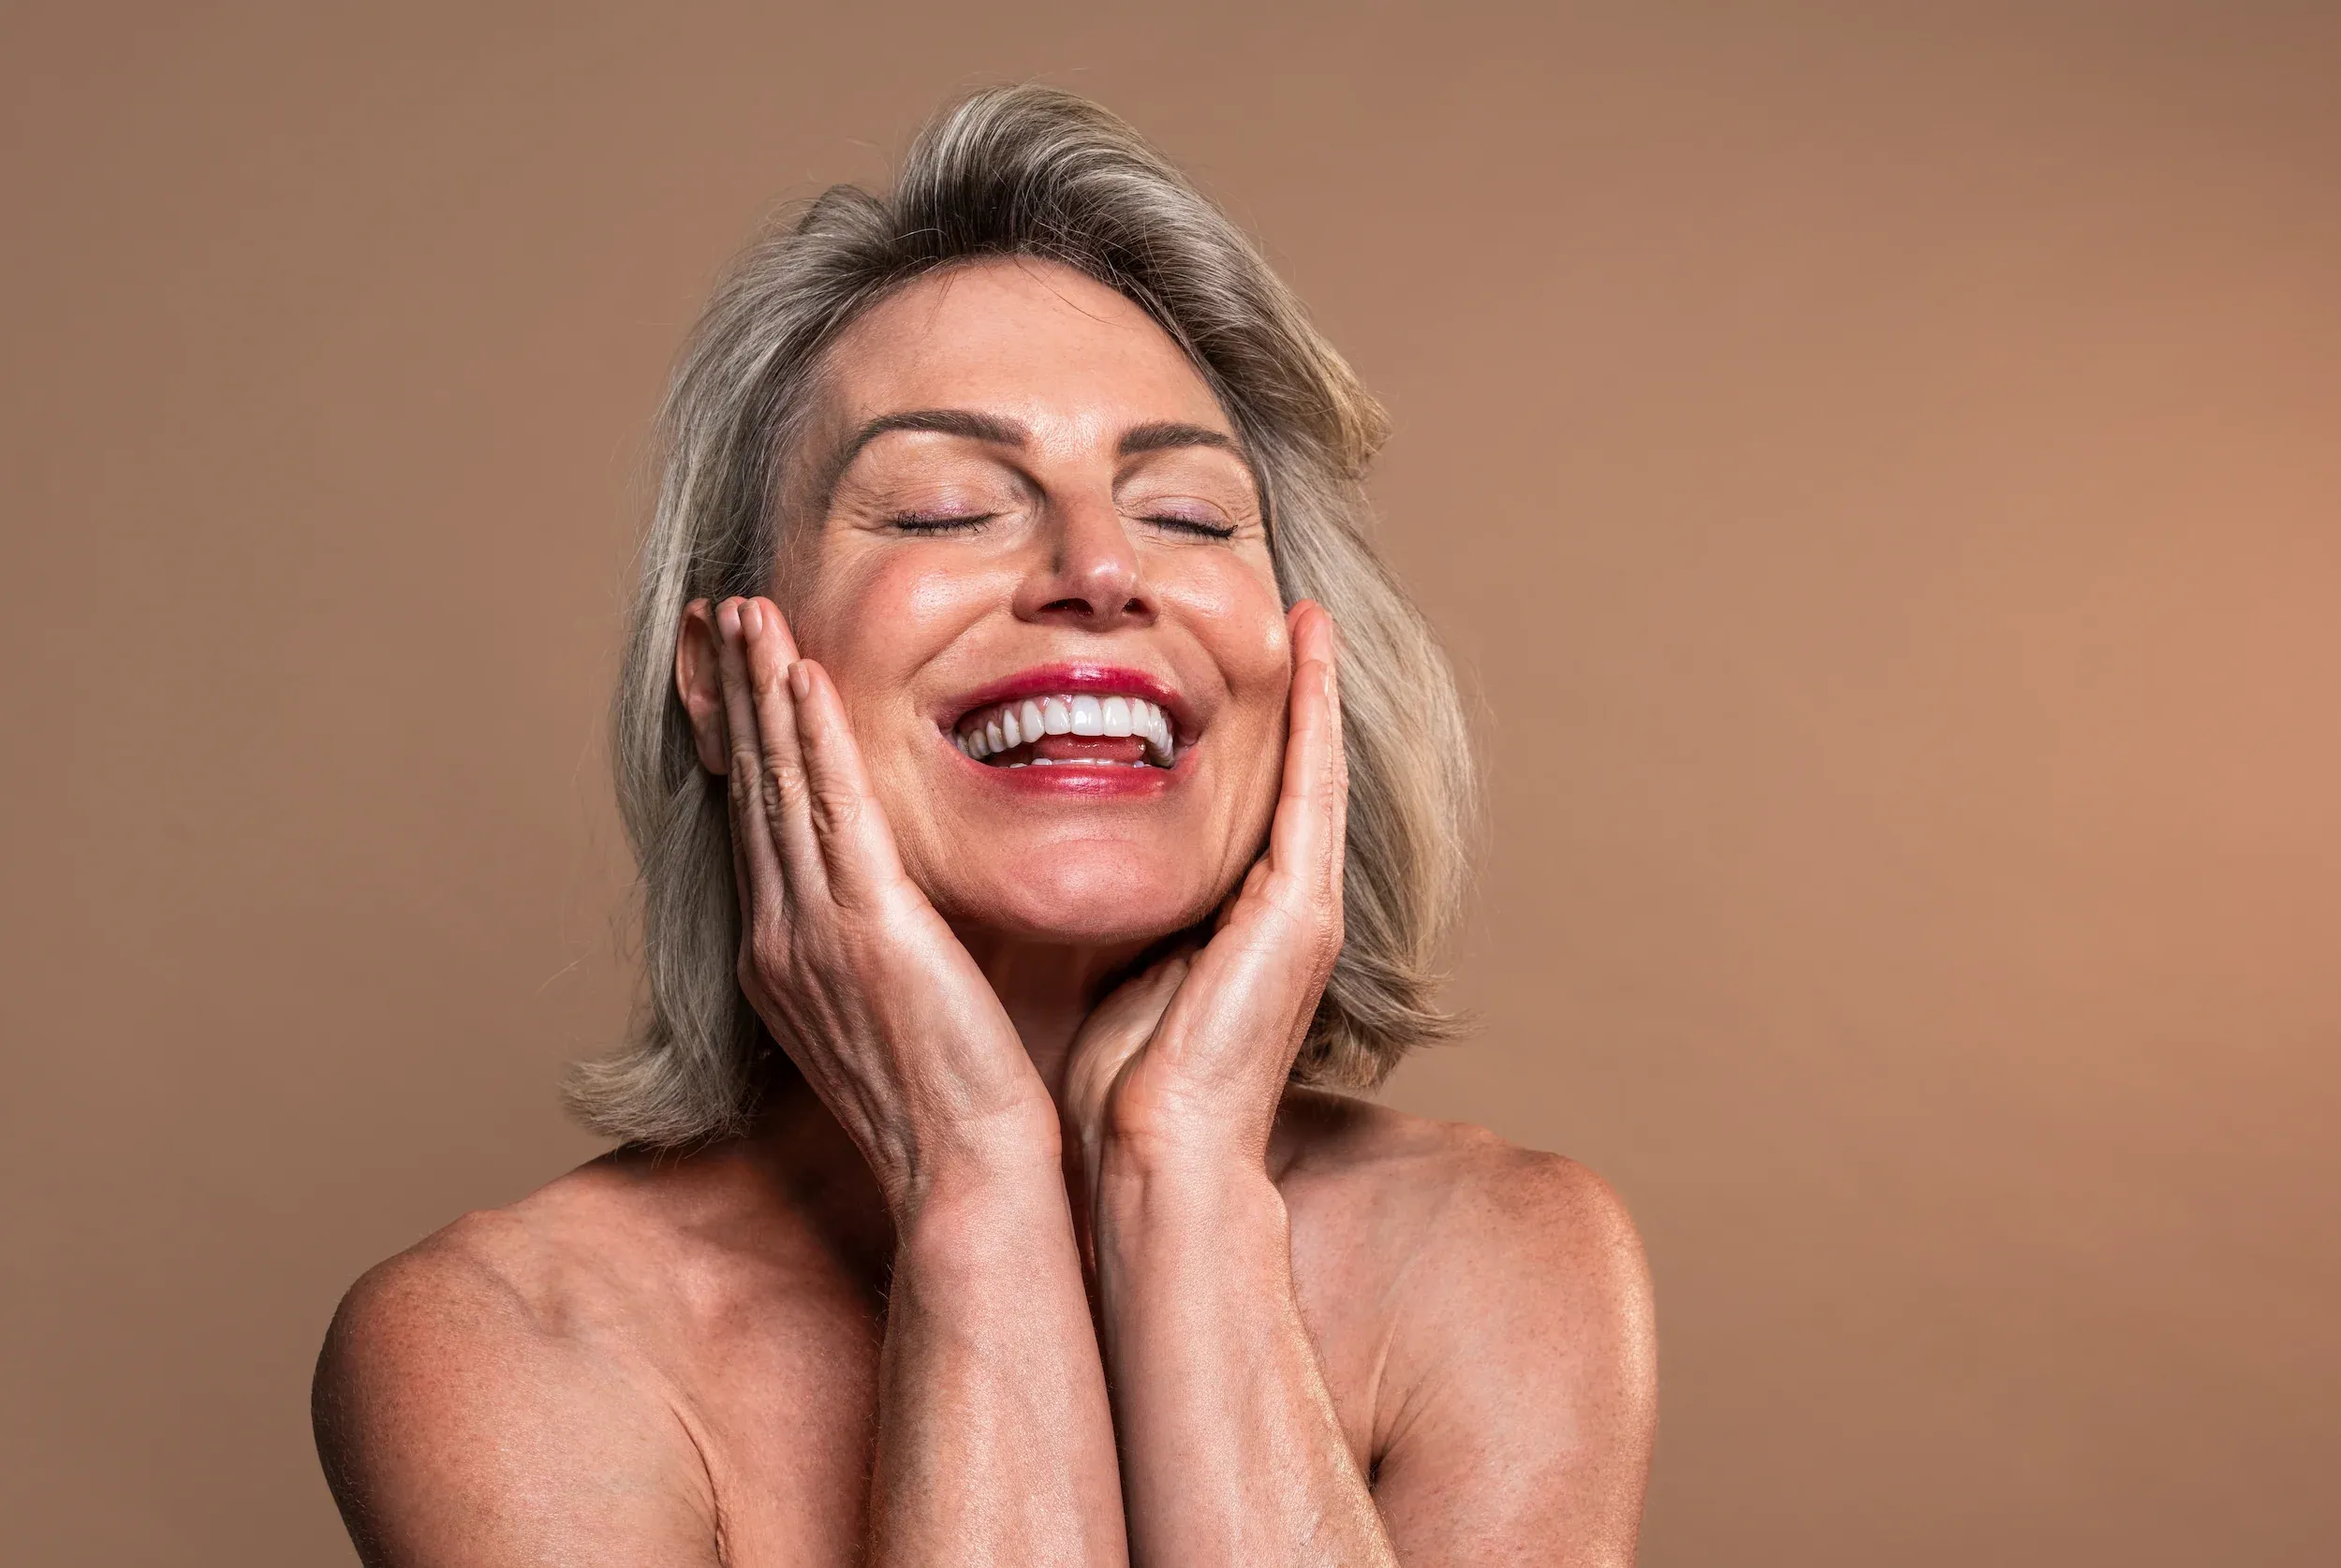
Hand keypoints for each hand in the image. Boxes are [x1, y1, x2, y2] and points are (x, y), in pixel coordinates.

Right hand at [686, 595, 1057, 1210]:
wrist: (966, 1173)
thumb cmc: (954, 1106)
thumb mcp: (899, 1014)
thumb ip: (884, 951)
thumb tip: (899, 914)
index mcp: (786, 958)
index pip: (755, 825)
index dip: (740, 743)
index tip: (731, 675)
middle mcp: (781, 938)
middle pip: (749, 789)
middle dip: (735, 694)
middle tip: (719, 615)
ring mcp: (814, 931)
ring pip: (777, 784)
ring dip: (762, 690)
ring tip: (747, 614)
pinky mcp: (867, 927)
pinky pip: (830, 810)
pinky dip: (811, 736)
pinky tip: (803, 674)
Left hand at [1062, 601, 1347, 1192]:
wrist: (1157, 1153)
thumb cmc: (1124, 1083)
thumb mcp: (1119, 969)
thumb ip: (1119, 916)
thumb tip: (1070, 871)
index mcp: (1243, 923)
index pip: (1256, 805)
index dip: (1257, 735)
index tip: (1238, 661)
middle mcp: (1289, 907)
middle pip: (1297, 778)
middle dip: (1298, 697)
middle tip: (1291, 613)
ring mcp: (1304, 906)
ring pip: (1313, 771)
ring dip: (1312, 690)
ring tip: (1303, 615)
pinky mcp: (1302, 909)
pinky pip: (1311, 788)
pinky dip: (1314, 716)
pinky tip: (1305, 650)